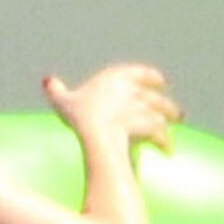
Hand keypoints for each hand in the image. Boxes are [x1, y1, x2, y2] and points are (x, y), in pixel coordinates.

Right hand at [43, 63, 180, 156]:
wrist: (96, 132)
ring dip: (170, 118)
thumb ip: (57, 91)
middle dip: (165, 103)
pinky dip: (165, 142)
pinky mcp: (148, 126)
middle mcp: (134, 89)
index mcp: (116, 77)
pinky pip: (159, 134)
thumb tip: (47, 80)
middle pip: (154, 96)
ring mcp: (143, 108)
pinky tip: (168, 150)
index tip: (161, 80)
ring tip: (175, 128)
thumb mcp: (64, 103)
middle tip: (176, 112)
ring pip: (161, 112)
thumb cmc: (79, 117)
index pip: (140, 73)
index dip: (151, 76)